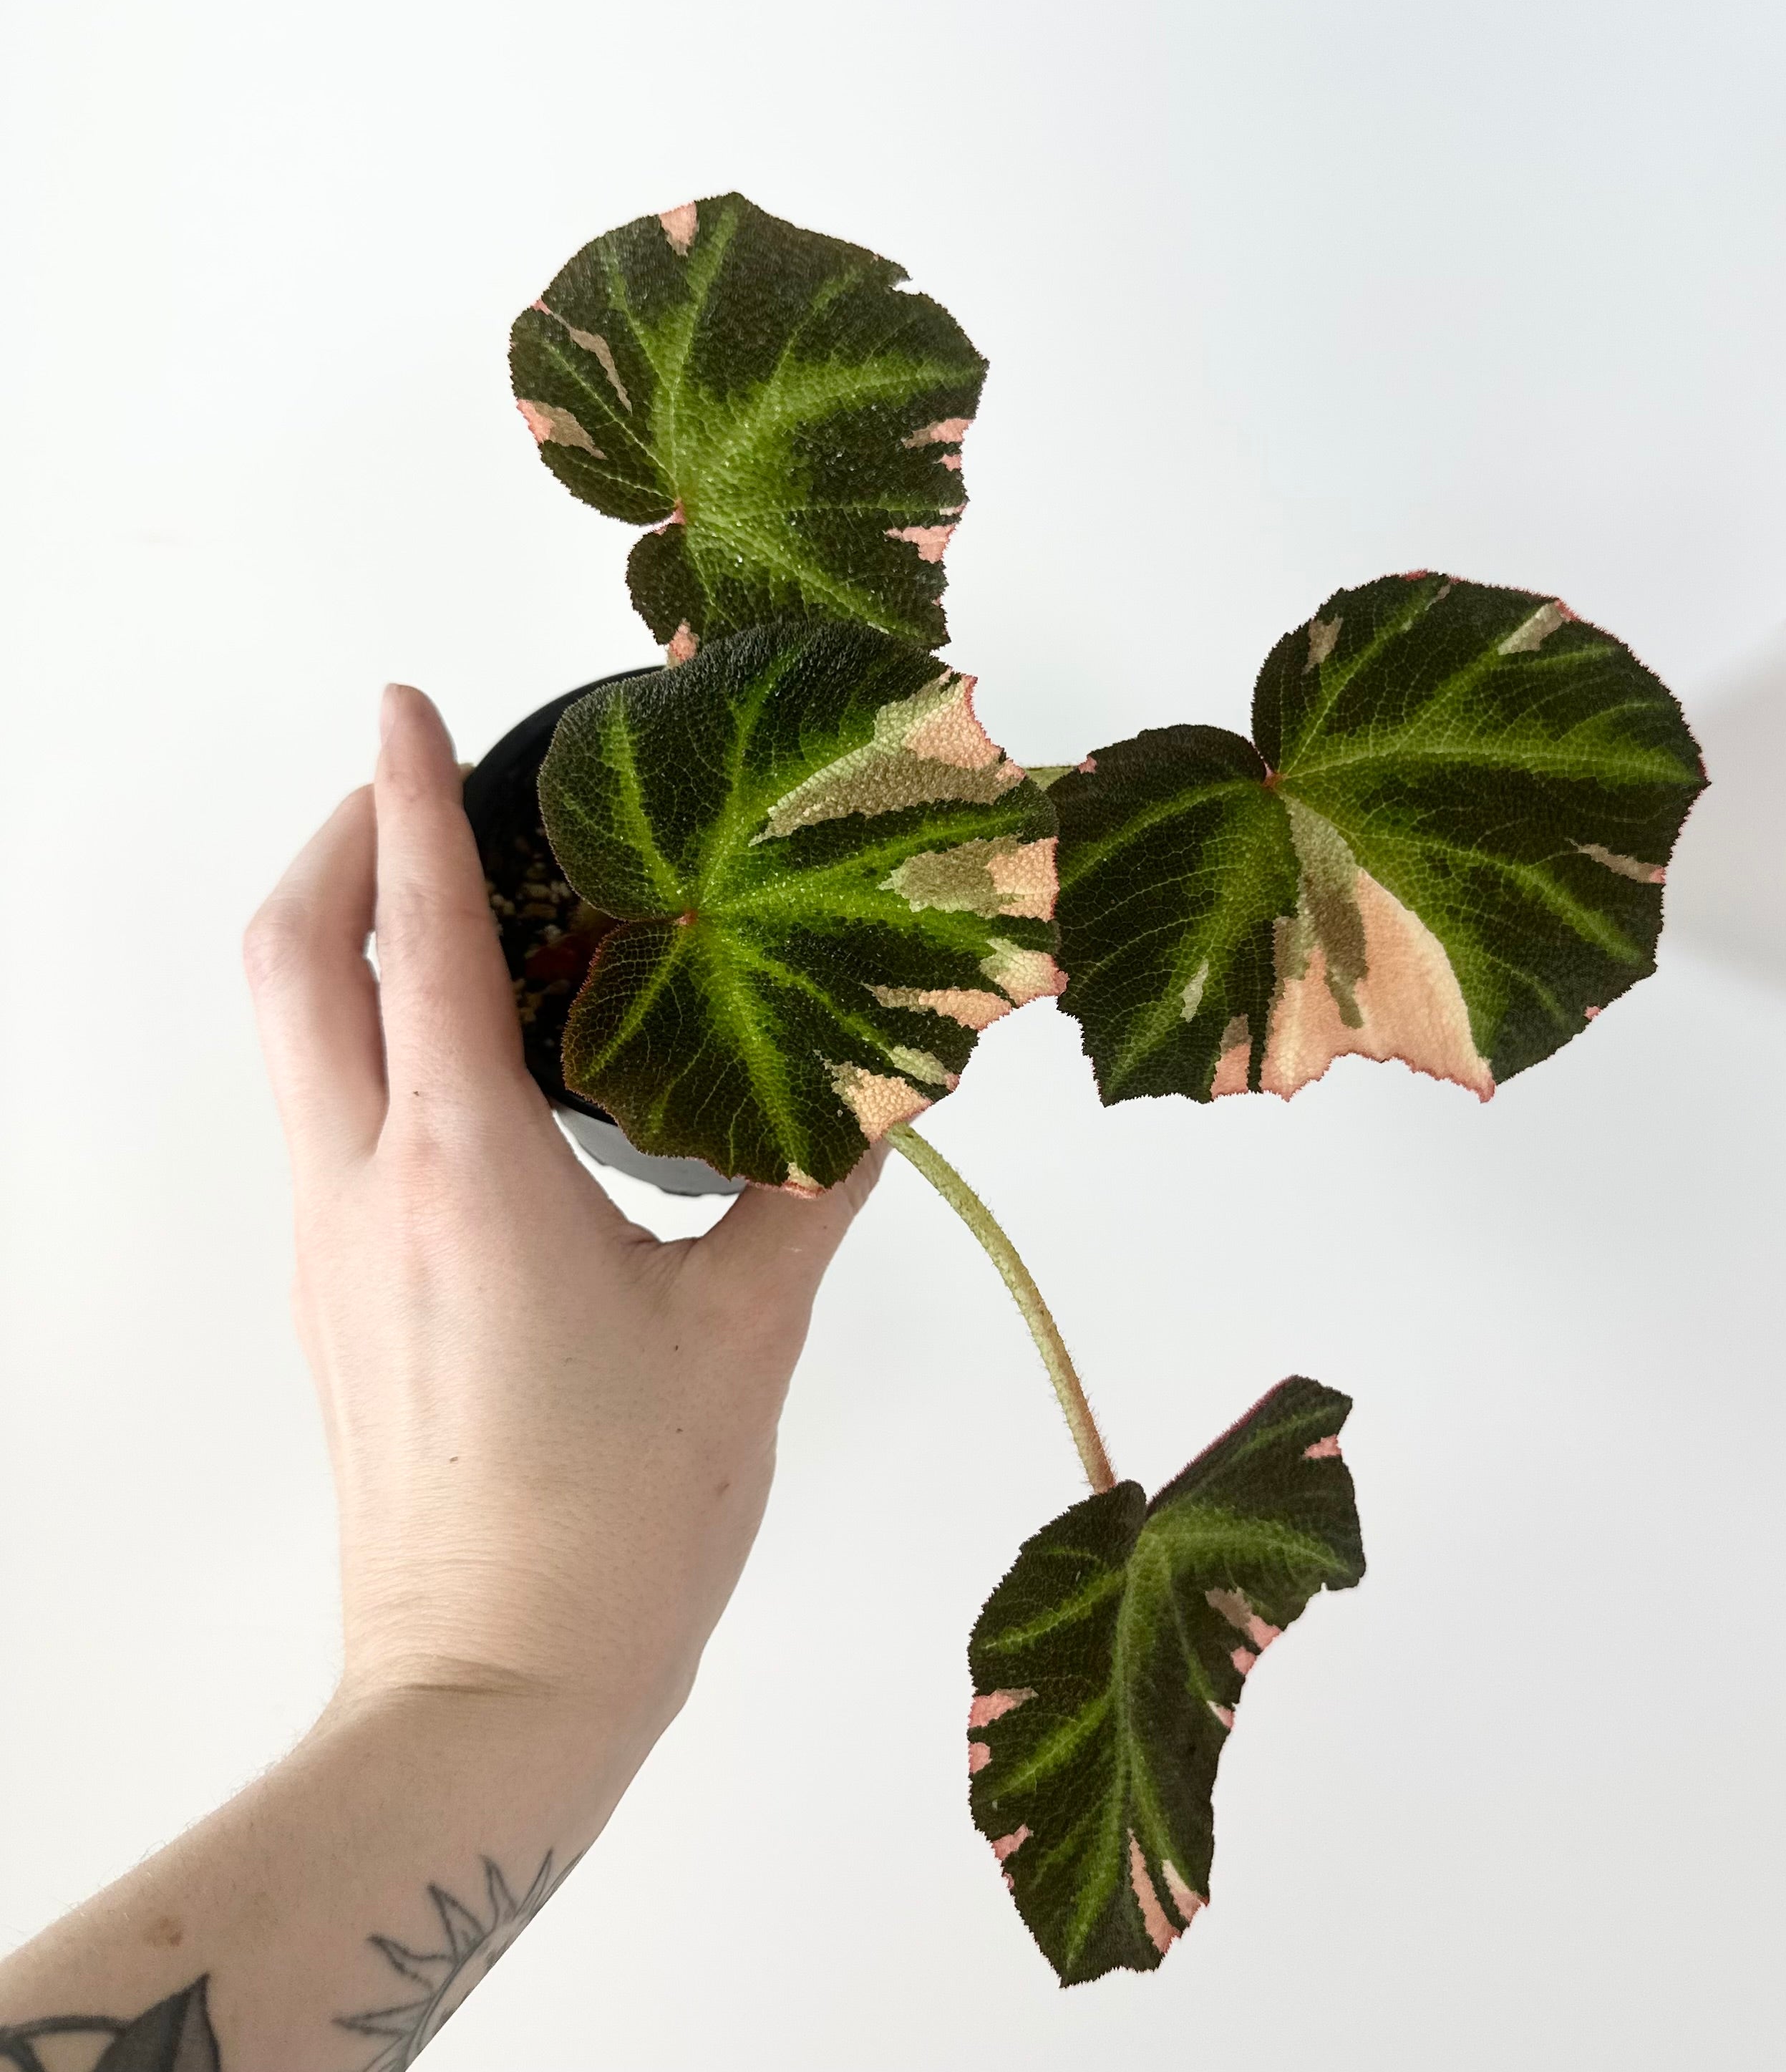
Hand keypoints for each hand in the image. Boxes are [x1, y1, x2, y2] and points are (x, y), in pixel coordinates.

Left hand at [244, 685, 877, 1737]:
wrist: (493, 1691)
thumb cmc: (622, 1519)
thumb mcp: (748, 1334)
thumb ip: (817, 1189)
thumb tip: (891, 1091)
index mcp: (465, 1172)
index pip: (418, 938)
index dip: (409, 798)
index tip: (400, 699)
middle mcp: (364, 1188)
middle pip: (290, 959)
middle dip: (339, 841)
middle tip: (420, 782)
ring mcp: (329, 1244)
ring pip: (291, 1035)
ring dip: (348, 936)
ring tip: (463, 898)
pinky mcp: (336, 1293)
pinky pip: (326, 1111)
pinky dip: (370, 1032)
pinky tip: (478, 1054)